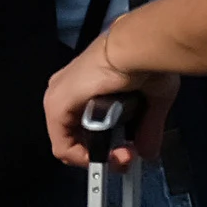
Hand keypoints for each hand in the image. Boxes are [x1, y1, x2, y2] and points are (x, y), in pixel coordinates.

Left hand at [39, 42, 169, 166]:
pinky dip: (84, 159)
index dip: (109, 144)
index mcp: (86, 83)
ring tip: (121, 157)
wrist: (138, 48)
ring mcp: (58, 97)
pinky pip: (63, 146)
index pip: (88, 124)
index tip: (131, 151)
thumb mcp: (150, 100)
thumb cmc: (146, 62)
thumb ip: (147, 128)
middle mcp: (67, 89)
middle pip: (78, 136)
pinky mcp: (56, 106)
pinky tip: (106, 159)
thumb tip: (149, 152)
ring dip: (98, 157)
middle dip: (105, 153)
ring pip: (70, 143)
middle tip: (127, 156)